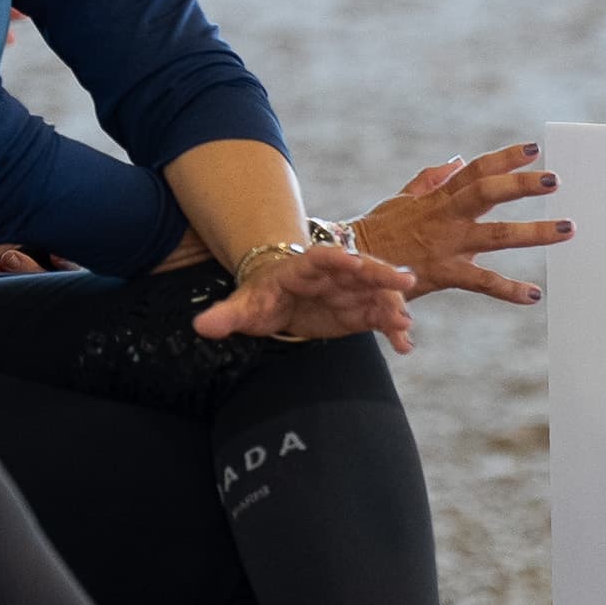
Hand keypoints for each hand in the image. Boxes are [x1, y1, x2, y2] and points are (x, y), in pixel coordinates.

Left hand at [190, 243, 418, 351]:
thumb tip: (200, 327)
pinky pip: (381, 318)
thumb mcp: (242, 306)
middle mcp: (334, 275)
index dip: (338, 258)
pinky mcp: (361, 311)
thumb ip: (225, 316)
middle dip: (382, 274)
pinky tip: (405, 346)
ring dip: (393, 306)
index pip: (322, 258)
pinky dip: (394, 330)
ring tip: (404, 326)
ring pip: (377, 293)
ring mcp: (351, 291)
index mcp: (304, 267)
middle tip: (405, 281)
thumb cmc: (260, 298)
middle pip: (361, 269)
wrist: (279, 299)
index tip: (353, 262)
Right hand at [347, 142, 568, 307]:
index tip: (534, 148)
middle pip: (489, 193)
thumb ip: (431, 180)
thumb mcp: (402, 199)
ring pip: (497, 235)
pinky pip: (482, 281)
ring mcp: (447, 244)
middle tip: (555, 179)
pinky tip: (534, 294)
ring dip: (534, 232)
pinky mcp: (443, 273)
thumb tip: (457, 160)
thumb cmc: (379, 230)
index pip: (476, 170)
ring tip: (567, 229)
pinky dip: (509, 289)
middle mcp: (447, 216)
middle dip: (522, 185)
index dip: (505, 158)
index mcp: (439, 198)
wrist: (349, 263)